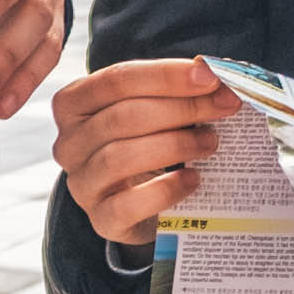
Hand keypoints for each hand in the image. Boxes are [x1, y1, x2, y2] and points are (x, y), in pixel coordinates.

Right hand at [52, 57, 241, 253]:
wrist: (142, 202)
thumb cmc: (146, 142)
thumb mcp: (152, 109)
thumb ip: (174, 89)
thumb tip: (213, 73)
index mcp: (74, 104)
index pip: (117, 80)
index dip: (166, 75)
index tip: (209, 77)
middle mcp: (69, 143)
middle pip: (122, 116)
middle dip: (182, 108)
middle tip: (224, 106)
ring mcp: (81, 184)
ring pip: (121, 156)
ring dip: (175, 144)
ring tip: (210, 141)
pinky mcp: (102, 220)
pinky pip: (129, 204)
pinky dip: (166, 189)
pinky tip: (193, 179)